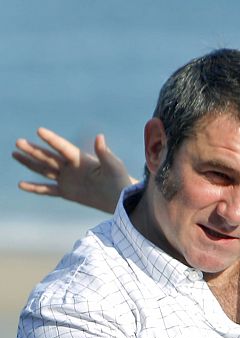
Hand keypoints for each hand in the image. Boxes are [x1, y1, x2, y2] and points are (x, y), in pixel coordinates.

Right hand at [13, 127, 136, 212]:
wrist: (121, 199)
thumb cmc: (120, 179)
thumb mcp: (113, 166)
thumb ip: (104, 153)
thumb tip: (100, 137)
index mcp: (81, 159)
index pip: (63, 147)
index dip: (52, 139)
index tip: (39, 130)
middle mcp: (71, 167)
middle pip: (49, 157)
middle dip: (34, 150)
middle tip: (18, 142)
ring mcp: (68, 179)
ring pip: (44, 170)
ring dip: (30, 163)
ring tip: (14, 154)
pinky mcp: (67, 192)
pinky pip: (48, 190)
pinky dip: (35, 188)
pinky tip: (21, 184)